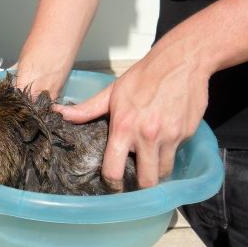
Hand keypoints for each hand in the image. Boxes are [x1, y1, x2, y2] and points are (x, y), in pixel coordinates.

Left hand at [53, 45, 210, 188]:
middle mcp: (147, 136)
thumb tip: (59, 113)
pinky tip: (162, 141)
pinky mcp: (187, 134)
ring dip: (156, 171)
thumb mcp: (111, 92)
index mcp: (124, 127)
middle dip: (139, 185)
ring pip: (164, 172)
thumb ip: (87, 110)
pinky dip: (169, 153)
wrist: (181, 61)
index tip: (112, 186)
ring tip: (148, 162)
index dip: (112, 184)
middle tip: (134, 180)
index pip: (114, 170)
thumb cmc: (143, 76)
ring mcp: (170, 137)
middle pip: (146, 181)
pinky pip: (176, 154)